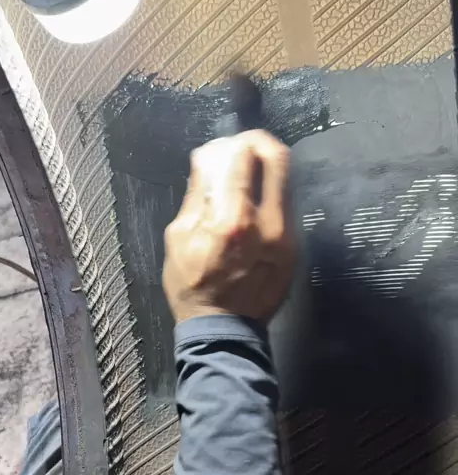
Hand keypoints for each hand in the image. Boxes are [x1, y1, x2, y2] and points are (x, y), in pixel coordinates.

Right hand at [163, 129, 295, 323]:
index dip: (230, 143)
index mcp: (232, 220)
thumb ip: (197, 194)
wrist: (225, 332)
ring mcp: (287, 236)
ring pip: (286, 180)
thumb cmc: (193, 286)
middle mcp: (268, 223)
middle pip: (277, 157)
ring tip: (246, 177)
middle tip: (243, 147)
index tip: (221, 148)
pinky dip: (271, 196)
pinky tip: (254, 206)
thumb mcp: (179, 238)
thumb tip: (208, 157)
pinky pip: (287, 207)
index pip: (241, 156)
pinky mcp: (296, 247)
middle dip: (258, 142)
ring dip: (266, 169)